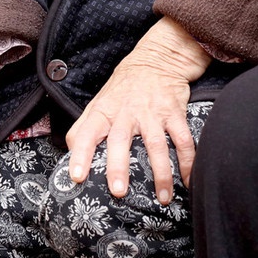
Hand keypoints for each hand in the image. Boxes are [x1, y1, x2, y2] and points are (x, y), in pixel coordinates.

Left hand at [65, 17, 209, 203]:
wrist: (157, 59)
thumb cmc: (124, 87)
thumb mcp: (98, 102)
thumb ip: (84, 127)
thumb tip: (70, 154)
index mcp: (104, 112)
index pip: (85, 133)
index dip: (79, 155)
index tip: (76, 177)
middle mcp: (126, 113)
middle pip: (119, 141)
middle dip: (118, 167)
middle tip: (118, 192)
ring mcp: (152, 113)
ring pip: (156, 145)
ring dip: (161, 174)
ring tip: (163, 198)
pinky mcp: (174, 113)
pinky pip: (183, 140)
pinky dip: (187, 161)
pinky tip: (188, 180)